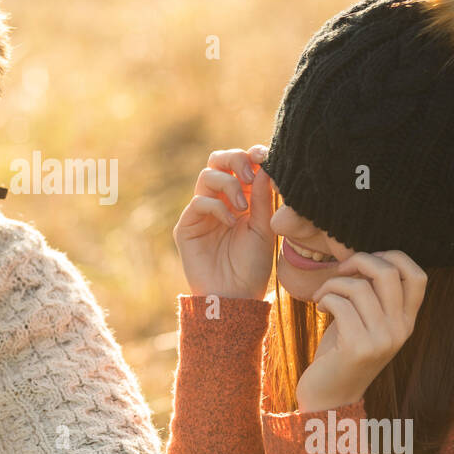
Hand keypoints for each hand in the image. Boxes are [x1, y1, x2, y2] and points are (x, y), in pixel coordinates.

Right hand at [174, 145, 274, 299]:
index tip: (265, 156)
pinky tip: (231, 223)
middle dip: (234, 160)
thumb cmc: (253, 266)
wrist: (236, 297)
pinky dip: (217, 207)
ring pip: (206, 176)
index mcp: (241, 198)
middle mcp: (220, 200)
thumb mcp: (265, 228)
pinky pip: (198, 202)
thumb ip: (263, 198)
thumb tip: (265, 166)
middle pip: (218, 161)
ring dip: (227, 184)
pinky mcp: (187, 226)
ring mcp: (202, 212)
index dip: (251, 155)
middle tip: (248, 175)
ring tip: (242, 206)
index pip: (241, 165)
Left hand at [296, 251, 426, 412]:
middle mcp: (400, 330)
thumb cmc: (342, 351)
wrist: (329, 397)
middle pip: (389, 273)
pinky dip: (325, 298)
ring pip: (358, 287)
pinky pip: (340, 303)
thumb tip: (362, 258)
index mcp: (406, 321)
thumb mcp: (365, 321)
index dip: (393, 257)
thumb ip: (372, 295)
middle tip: (341, 271)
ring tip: (323, 295)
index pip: (418, 275)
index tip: (366, 261)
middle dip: (359, 260)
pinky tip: (320, 307)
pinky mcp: (358, 348)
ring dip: (333, 283)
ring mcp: (382, 340)